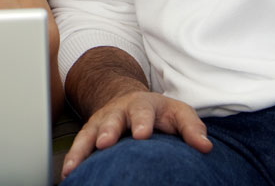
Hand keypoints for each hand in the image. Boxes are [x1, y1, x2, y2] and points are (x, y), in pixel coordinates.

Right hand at [60, 90, 210, 178]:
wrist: (130, 100)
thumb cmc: (159, 113)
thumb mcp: (179, 113)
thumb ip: (192, 129)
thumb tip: (205, 146)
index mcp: (143, 105)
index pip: (143, 112)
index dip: (142, 122)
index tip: (142, 135)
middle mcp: (118, 111)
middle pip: (112, 119)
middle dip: (108, 131)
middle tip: (106, 143)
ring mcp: (102, 121)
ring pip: (90, 132)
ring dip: (83, 147)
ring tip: (76, 165)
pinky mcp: (90, 133)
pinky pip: (79, 144)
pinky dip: (73, 157)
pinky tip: (69, 172)